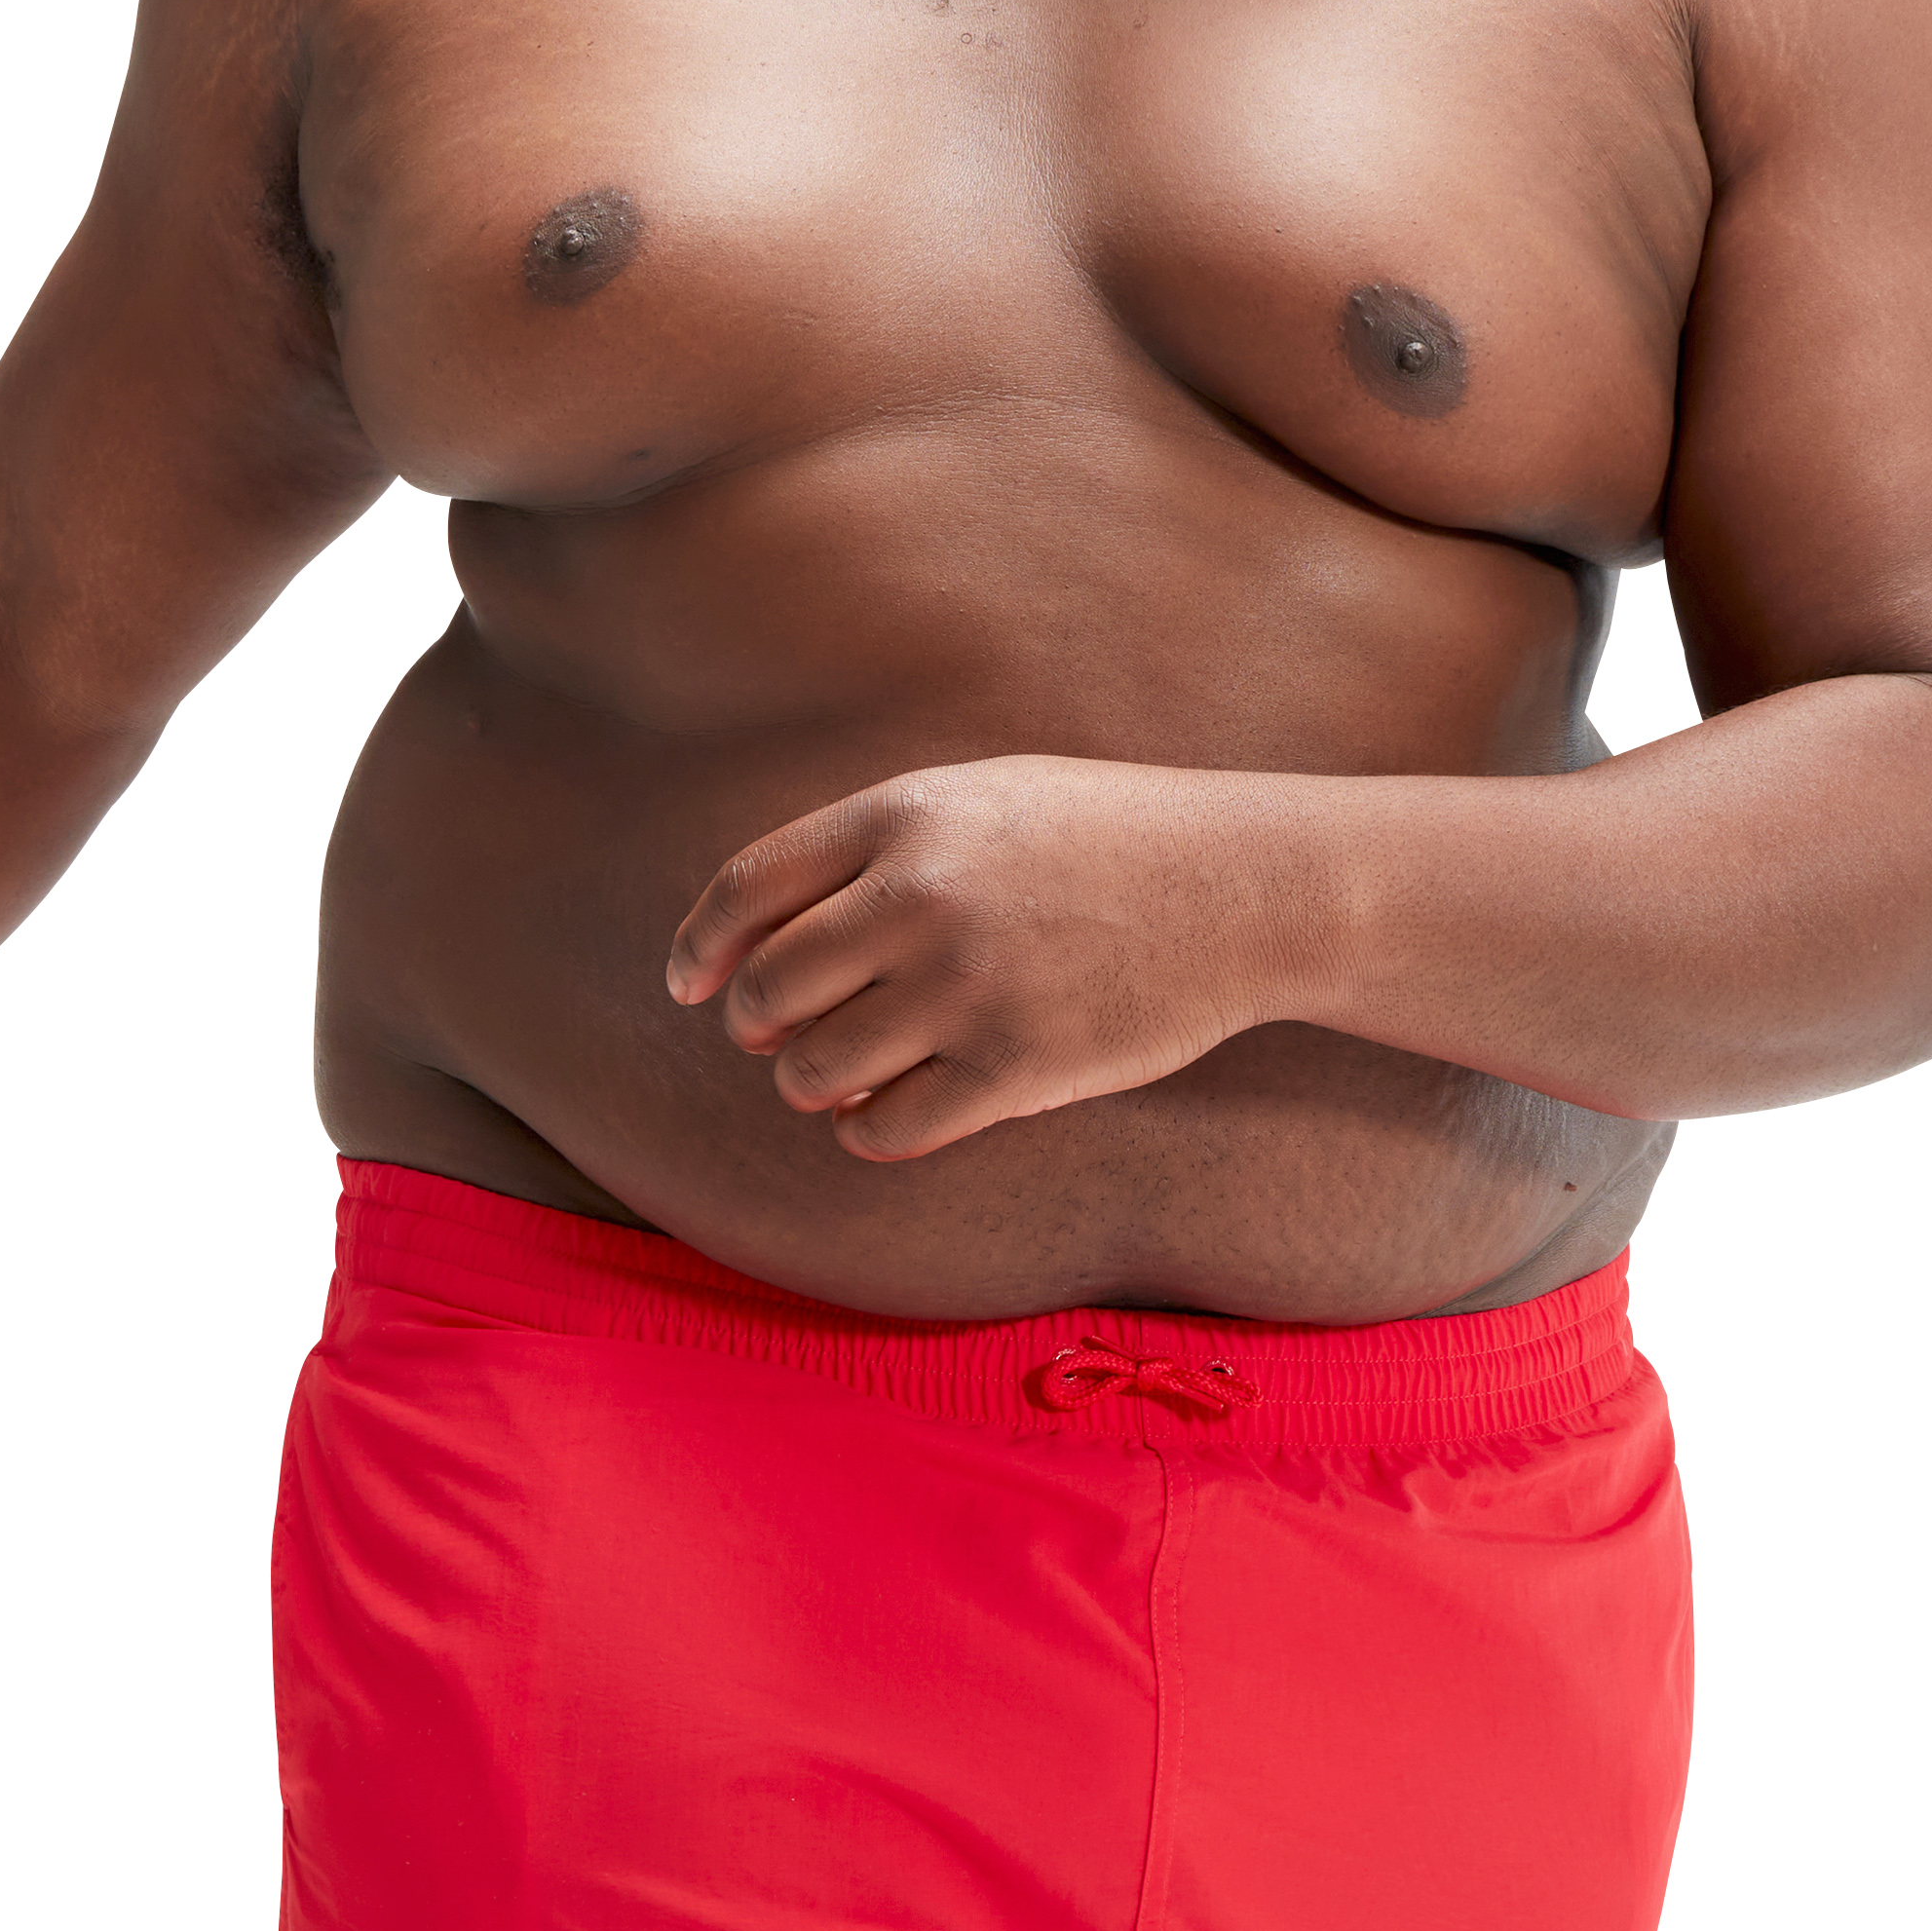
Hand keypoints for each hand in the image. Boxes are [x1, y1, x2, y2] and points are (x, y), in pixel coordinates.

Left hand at [667, 756, 1326, 1160]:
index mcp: (906, 817)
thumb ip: (875, 848)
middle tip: (778, 1035)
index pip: (747, 891)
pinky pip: (885, 1131)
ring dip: (810, 1085)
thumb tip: (757, 933)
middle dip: (756, 1024)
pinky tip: (888, 1113)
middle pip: (766, 991)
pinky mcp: (1016, 1071)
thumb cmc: (1107, 839)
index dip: (697, 948)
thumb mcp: (983, 798)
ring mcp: (968, 988)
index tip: (686, 985)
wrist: (1245, 888)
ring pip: (813, 1072)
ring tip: (841, 1073)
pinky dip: (868, 1132)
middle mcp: (922, 900)